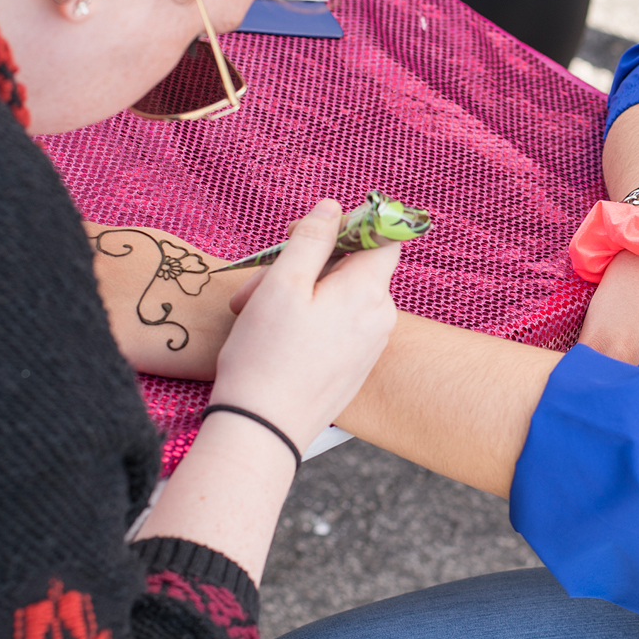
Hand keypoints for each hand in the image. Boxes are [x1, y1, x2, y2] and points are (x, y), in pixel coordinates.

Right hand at [209, 200, 400, 449]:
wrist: (263, 430)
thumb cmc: (267, 355)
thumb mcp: (282, 284)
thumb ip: (312, 239)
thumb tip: (333, 208)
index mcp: (369, 292)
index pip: (383, 237)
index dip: (348, 226)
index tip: (307, 235)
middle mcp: (381, 317)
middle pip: (352, 268)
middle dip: (306, 265)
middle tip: (258, 284)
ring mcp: (370, 345)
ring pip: (340, 298)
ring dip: (300, 294)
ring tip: (256, 314)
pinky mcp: (355, 367)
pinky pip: (339, 326)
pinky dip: (309, 321)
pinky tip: (274, 337)